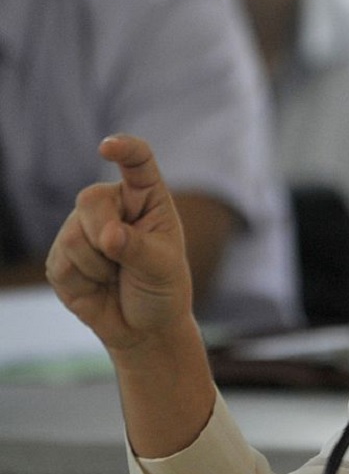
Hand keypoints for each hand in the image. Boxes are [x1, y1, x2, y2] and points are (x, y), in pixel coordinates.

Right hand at [45, 135, 192, 352]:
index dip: (124, 149)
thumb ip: (137, 248)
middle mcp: (112, 205)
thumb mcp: (162, 267)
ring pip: (73, 235)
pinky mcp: (60, 257)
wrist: (144, 326)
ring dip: (98, 266)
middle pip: (90, 200)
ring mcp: (82, 228)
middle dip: (105, 234)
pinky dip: (83, 282)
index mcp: (146, 197)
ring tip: (116, 276)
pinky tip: (98, 286)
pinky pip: (61, 263)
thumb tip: (108, 236)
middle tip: (124, 259)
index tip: (109, 147)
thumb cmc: (162, 287)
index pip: (137, 162)